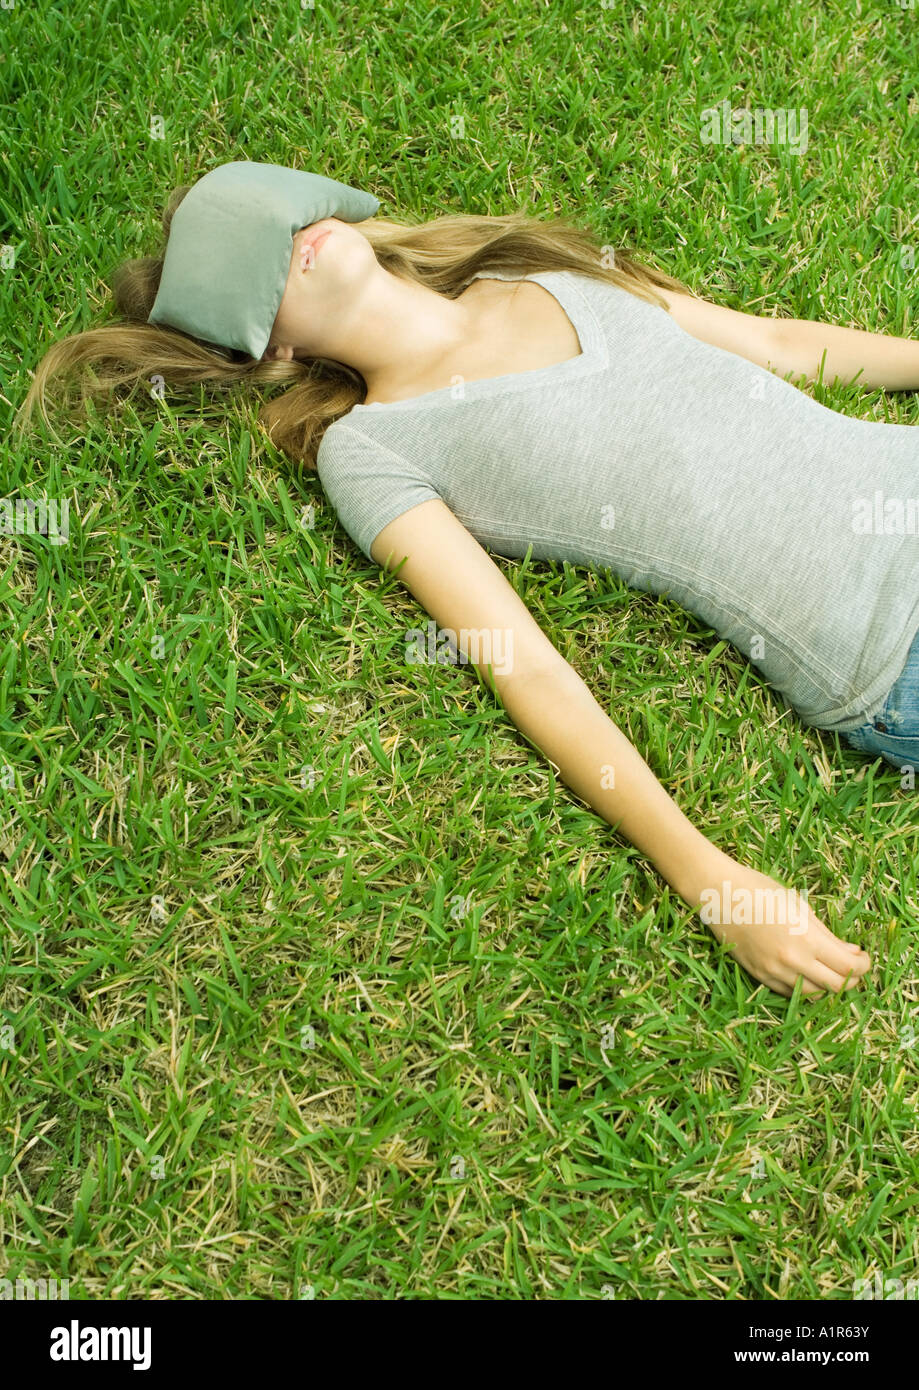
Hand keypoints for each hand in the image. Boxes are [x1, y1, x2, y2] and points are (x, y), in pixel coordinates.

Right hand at [697, 859, 870, 997]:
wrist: (718, 894)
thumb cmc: (760, 890)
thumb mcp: (799, 906)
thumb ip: (827, 934)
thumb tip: (851, 953)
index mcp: (805, 939)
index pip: (848, 968)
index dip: (864, 966)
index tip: (864, 958)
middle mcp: (791, 961)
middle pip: (835, 987)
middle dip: (851, 979)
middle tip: (854, 967)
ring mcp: (773, 971)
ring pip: (813, 994)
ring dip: (828, 985)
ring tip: (831, 970)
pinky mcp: (759, 975)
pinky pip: (790, 991)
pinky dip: (804, 986)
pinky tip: (807, 972)